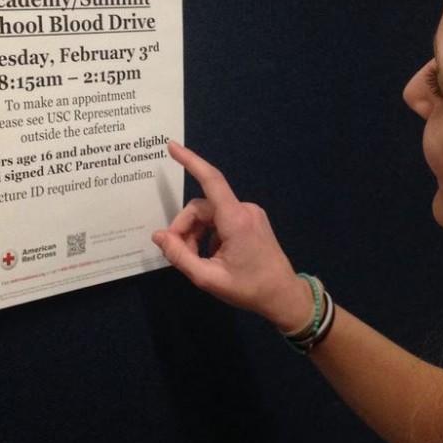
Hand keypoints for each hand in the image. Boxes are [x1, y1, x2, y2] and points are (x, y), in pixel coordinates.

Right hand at [152, 141, 313, 331]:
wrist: (283, 296)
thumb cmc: (249, 289)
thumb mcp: (208, 278)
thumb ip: (180, 256)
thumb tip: (159, 236)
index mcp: (236, 219)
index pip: (211, 181)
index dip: (190, 161)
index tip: (172, 146)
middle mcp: (244, 209)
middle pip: (201, 208)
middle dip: (185, 229)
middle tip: (180, 256)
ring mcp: (250, 213)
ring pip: (209, 215)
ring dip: (196, 234)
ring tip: (196, 260)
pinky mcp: (251, 220)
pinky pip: (221, 219)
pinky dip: (209, 234)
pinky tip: (211, 256)